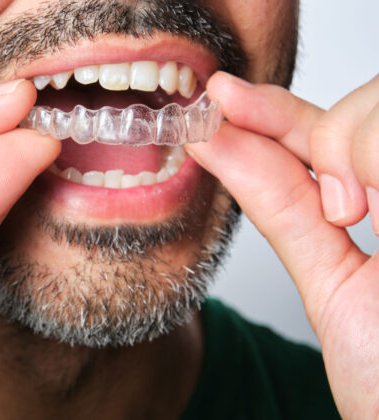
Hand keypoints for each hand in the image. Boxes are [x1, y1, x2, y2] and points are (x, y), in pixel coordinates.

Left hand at [187, 72, 378, 417]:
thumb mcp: (331, 283)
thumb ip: (283, 207)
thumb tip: (212, 140)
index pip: (327, 131)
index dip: (273, 110)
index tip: (221, 96)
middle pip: (368, 103)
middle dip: (337, 139)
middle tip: (345, 209)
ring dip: (366, 151)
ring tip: (372, 217)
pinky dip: (378, 158)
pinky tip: (378, 206)